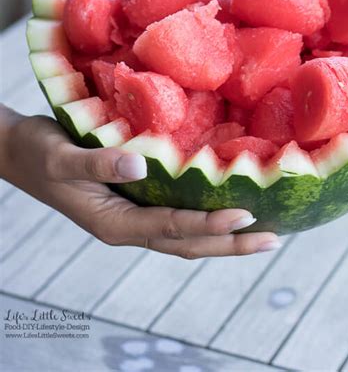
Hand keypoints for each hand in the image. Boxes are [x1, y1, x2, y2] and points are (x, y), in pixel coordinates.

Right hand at [0, 107, 279, 257]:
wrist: (20, 152)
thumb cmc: (37, 152)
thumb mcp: (61, 156)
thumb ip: (98, 163)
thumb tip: (141, 163)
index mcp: (114, 223)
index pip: (172, 228)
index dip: (209, 224)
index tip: (246, 215)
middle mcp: (128, 227)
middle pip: (188, 244)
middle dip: (230, 245)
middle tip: (273, 240)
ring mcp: (132, 218)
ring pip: (186, 236)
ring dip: (223, 237)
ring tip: (262, 232)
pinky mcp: (135, 202)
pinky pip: (176, 216)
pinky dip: (204, 217)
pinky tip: (225, 204)